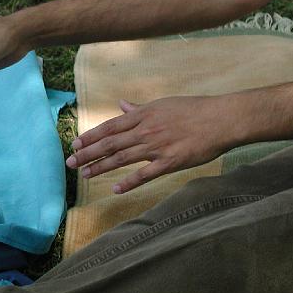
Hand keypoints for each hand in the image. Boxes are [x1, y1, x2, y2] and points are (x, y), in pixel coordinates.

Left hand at [65, 96, 236, 192]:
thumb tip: (121, 104)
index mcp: (143, 115)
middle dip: (87, 153)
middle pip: (110, 143)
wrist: (222, 119)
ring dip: (100, 167)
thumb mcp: (163, 104)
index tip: (75, 144)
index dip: (90, 136)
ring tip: (84, 175)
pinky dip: (129, 182)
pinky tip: (115, 189)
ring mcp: (157, 147)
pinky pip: (145, 174)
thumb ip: (139, 108)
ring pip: (121, 158)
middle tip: (70, 163)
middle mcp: (145, 130)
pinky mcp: (170, 162)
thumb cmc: (194, 110)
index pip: (110, 126)